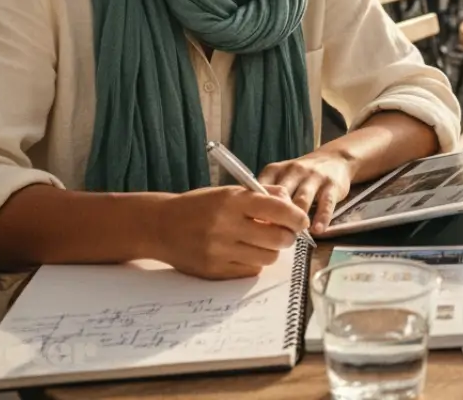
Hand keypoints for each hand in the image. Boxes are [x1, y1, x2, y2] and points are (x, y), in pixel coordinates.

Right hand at [154, 185, 308, 279]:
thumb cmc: (200, 205)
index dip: (296, 216)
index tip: (301, 220)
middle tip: (285, 232)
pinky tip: (245, 252)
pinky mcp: (215, 271)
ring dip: (271, 250)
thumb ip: (261, 195)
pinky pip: (250, 270)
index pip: (277, 210)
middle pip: (277, 238)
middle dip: (287, 236)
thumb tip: (290, 203)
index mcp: (232, 200)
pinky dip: (254, 261)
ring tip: (262, 241)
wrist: (161, 226)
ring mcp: (220, 251)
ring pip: (267, 257)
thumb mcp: (229, 191)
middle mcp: (226, 225)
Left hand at [259, 150, 353, 234]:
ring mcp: (314, 176)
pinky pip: (326, 203)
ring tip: (293, 237)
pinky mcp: (332, 184)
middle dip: (277, 219)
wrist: (334, 159)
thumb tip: (254, 223)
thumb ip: (268, 196)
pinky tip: (317, 231)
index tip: (256, 228)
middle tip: (273, 239)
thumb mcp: (280, 178)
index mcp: (276, 170)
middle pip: (282, 197)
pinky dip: (321, 218)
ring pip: (302, 200)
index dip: (258, 210)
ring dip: (297, 221)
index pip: (262, 189)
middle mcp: (294, 170)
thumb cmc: (300, 175)